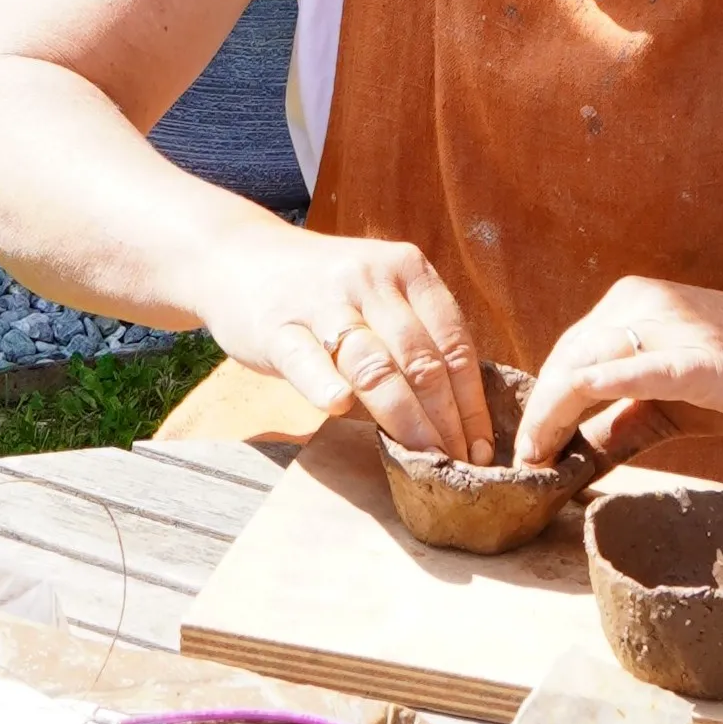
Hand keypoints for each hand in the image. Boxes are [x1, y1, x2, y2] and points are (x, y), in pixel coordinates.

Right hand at [195, 221, 494, 459]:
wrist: (239, 257)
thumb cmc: (324, 291)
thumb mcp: (378, 293)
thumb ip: (414, 337)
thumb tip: (459, 415)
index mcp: (408, 269)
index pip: (454, 342)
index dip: (472, 400)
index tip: (482, 446)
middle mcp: (371, 278)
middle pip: (421, 359)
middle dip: (446, 420)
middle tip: (460, 466)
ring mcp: (323, 299)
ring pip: (374, 364)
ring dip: (405, 418)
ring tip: (425, 458)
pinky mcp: (276, 324)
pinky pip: (306, 358)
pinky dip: (324, 383)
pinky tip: (340, 408)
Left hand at [513, 276, 722, 466]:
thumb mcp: (674, 399)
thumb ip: (622, 422)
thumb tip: (571, 458)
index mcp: (633, 306)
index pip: (567, 355)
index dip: (540, 404)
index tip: (526, 451)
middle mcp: (643, 304)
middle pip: (567, 359)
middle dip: (537, 414)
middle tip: (523, 466)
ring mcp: (672, 326)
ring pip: (588, 364)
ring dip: (553, 413)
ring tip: (537, 459)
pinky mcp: (700, 358)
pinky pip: (640, 370)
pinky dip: (603, 388)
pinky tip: (577, 409)